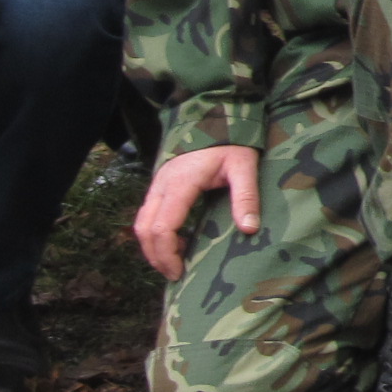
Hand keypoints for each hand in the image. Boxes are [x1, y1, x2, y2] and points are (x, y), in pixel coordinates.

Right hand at [135, 145, 261, 278]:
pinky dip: (155, 233)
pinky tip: (176, 242)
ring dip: (152, 246)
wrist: (216, 117)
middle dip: (156, 256)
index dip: (167, 254)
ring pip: (141, 223)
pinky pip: (148, 215)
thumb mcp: (245, 167)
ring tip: (173, 263)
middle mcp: (162, 185)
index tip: (180, 272)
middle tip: (175, 274)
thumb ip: (246, 196)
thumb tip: (249, 229)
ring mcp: (157, 185)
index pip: (163, 227)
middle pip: (145, 229)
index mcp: (181, 183)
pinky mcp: (160, 186)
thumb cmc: (231, 143)